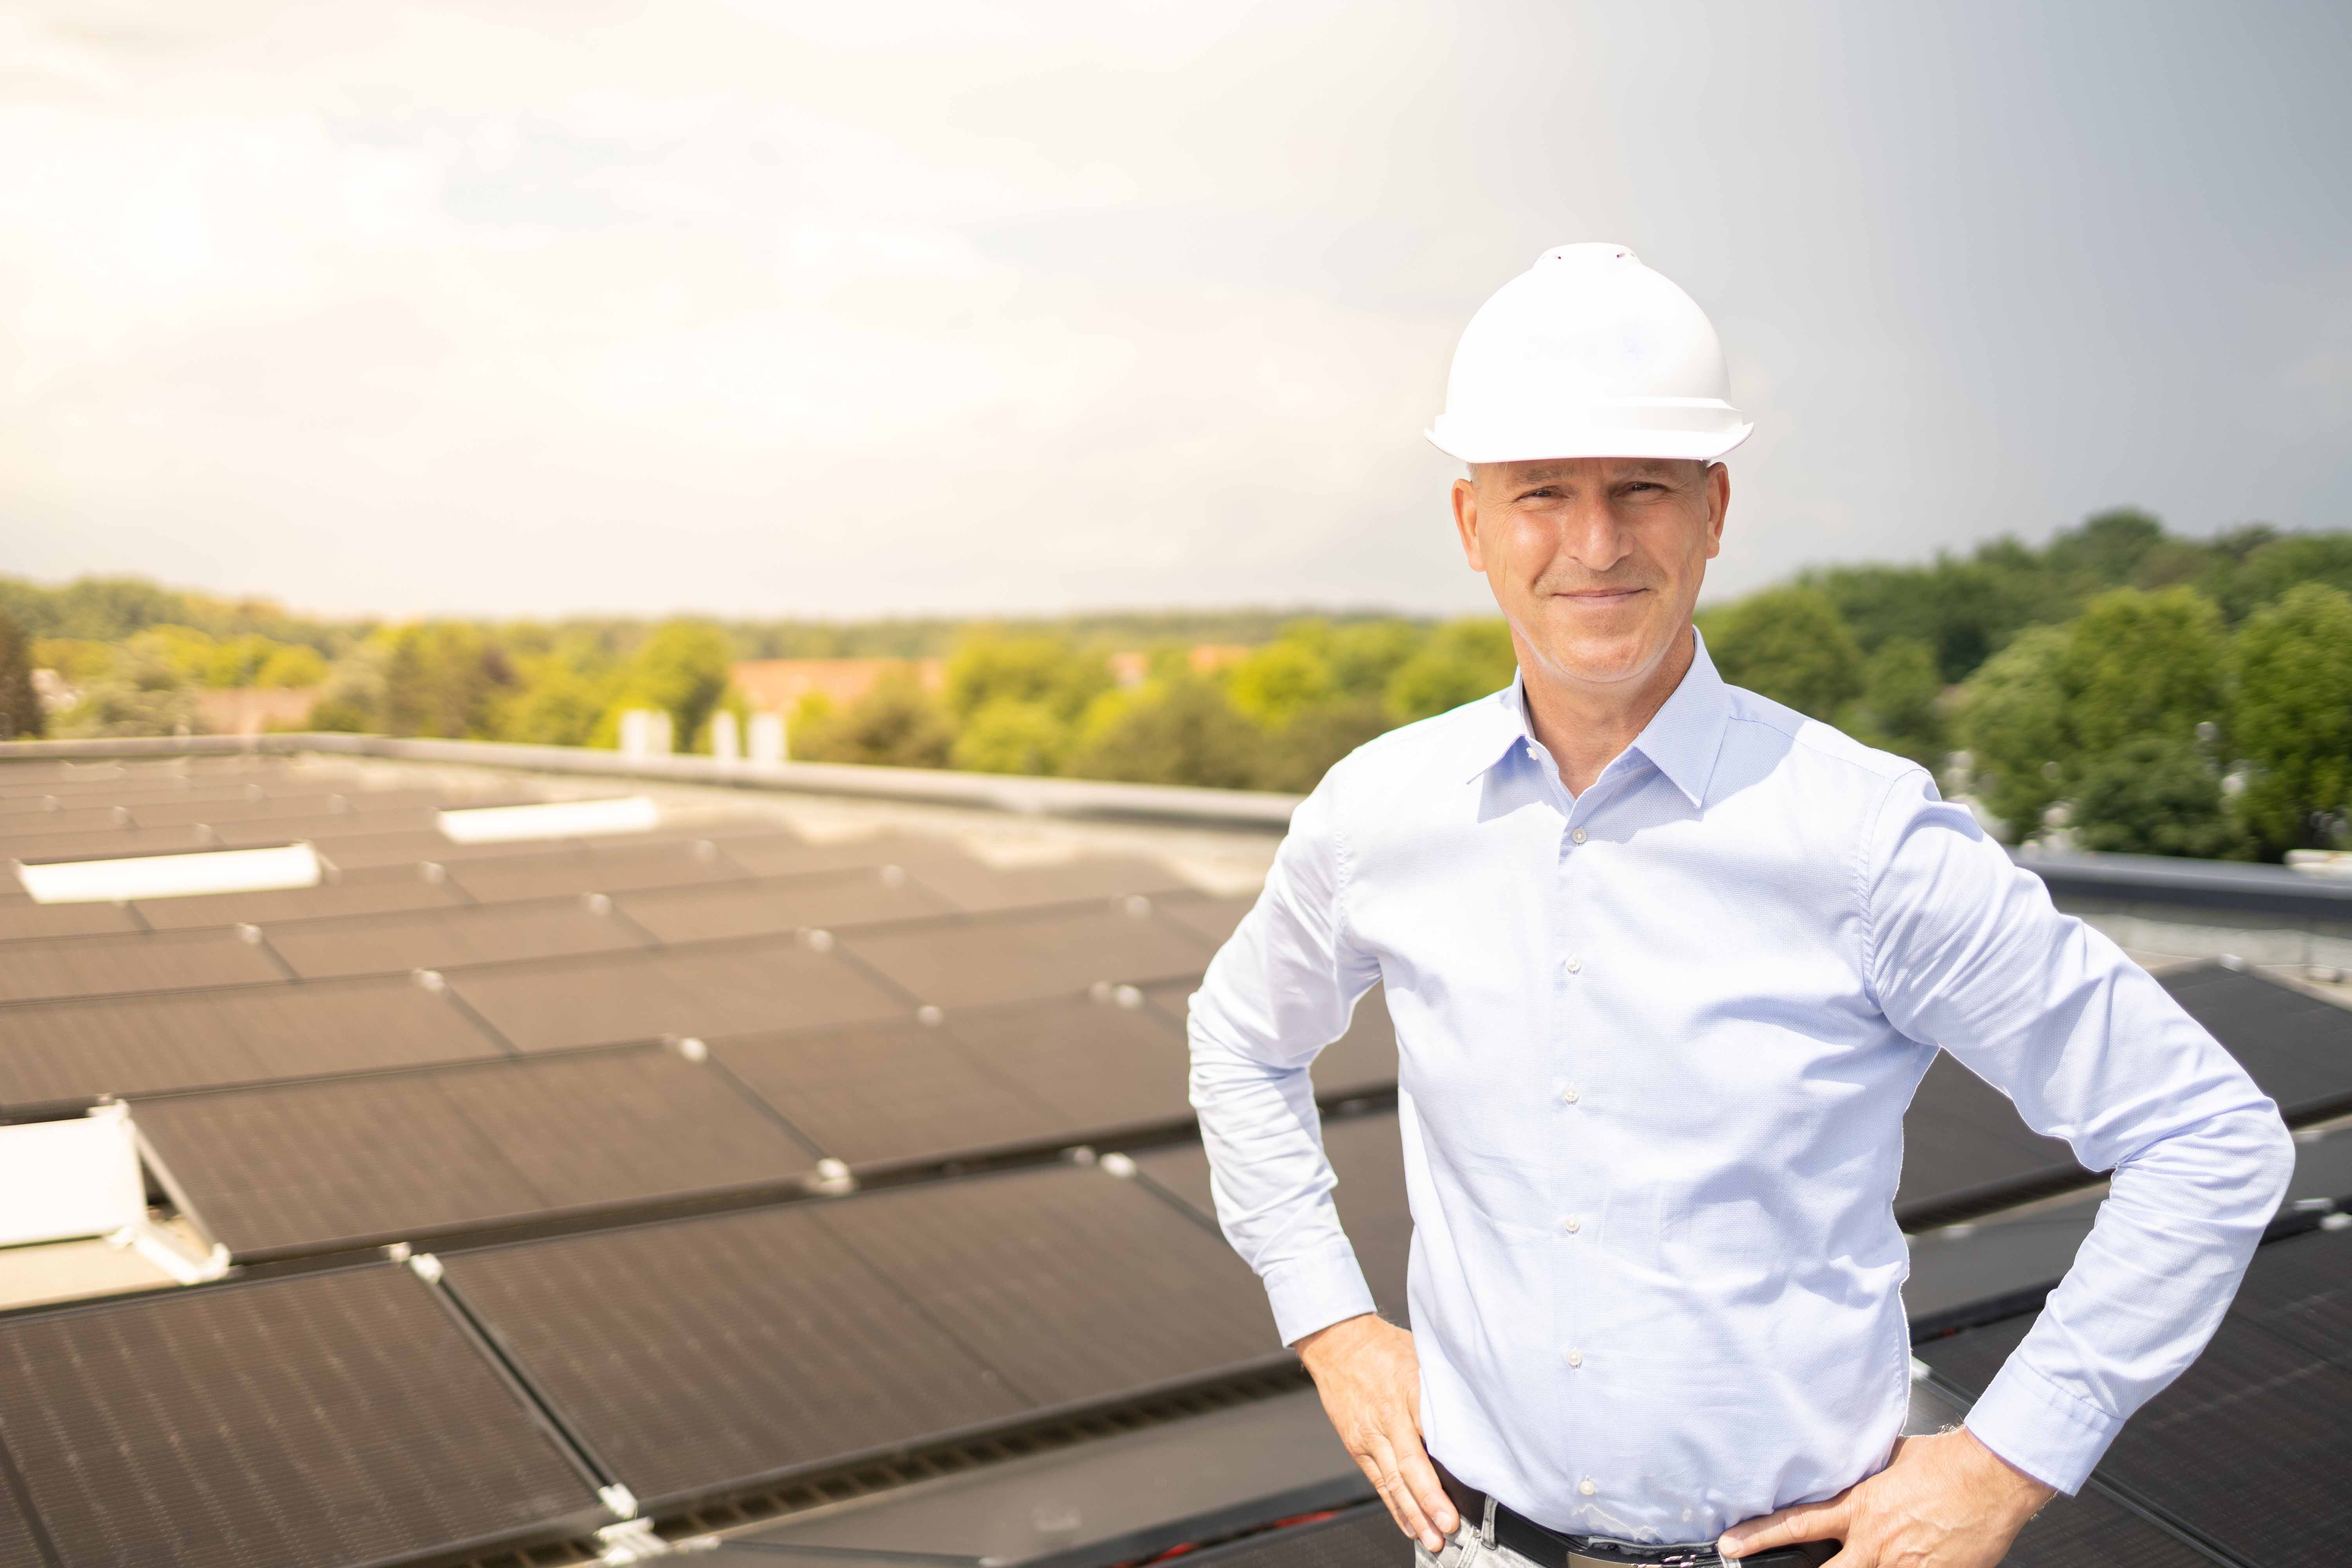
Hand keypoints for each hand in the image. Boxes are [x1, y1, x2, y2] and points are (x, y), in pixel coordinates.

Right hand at [1295, 1313, 1459, 1550]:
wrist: (1337, 1344)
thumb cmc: (1385, 1348)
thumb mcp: (1422, 1357)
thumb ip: (1444, 1388)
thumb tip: (1478, 1412)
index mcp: (1409, 1391)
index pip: (1432, 1431)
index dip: (1448, 1461)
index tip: (1469, 1483)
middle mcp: (1387, 1417)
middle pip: (1409, 1465)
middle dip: (1429, 1500)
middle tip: (1449, 1526)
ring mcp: (1369, 1435)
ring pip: (1392, 1481)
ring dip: (1413, 1514)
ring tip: (1432, 1539)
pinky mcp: (1356, 1445)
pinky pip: (1377, 1481)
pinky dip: (1394, 1506)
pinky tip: (1409, 1526)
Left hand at [1717, 1428, 2055, 1565]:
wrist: (1992, 1477)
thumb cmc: (1947, 1463)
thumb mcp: (1890, 1462)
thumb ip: (1862, 1475)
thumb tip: (1844, 1469)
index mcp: (1860, 1509)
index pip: (1796, 1525)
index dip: (1759, 1538)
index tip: (1731, 1546)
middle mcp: (1875, 1543)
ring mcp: (1903, 1566)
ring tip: (1868, 1561)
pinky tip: (1910, 1562)